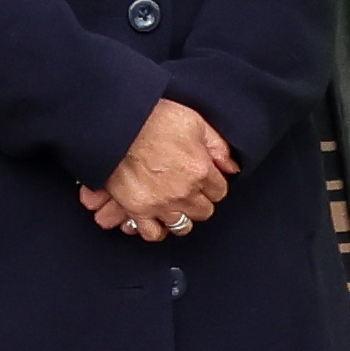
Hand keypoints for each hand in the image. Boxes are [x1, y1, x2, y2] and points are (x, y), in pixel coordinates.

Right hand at [85, 100, 232, 238]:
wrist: (118, 124)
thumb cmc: (153, 118)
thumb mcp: (195, 122)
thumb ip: (218, 146)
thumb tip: (231, 167)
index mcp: (199, 169)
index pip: (220, 191)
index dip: (213, 184)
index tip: (206, 179)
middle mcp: (183, 191)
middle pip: (204, 211)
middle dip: (200, 200)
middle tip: (190, 189)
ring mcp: (160, 203)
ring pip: (182, 225)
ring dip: (181, 215)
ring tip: (175, 205)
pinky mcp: (137, 209)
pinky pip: (152, 232)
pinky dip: (156, 228)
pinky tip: (157, 218)